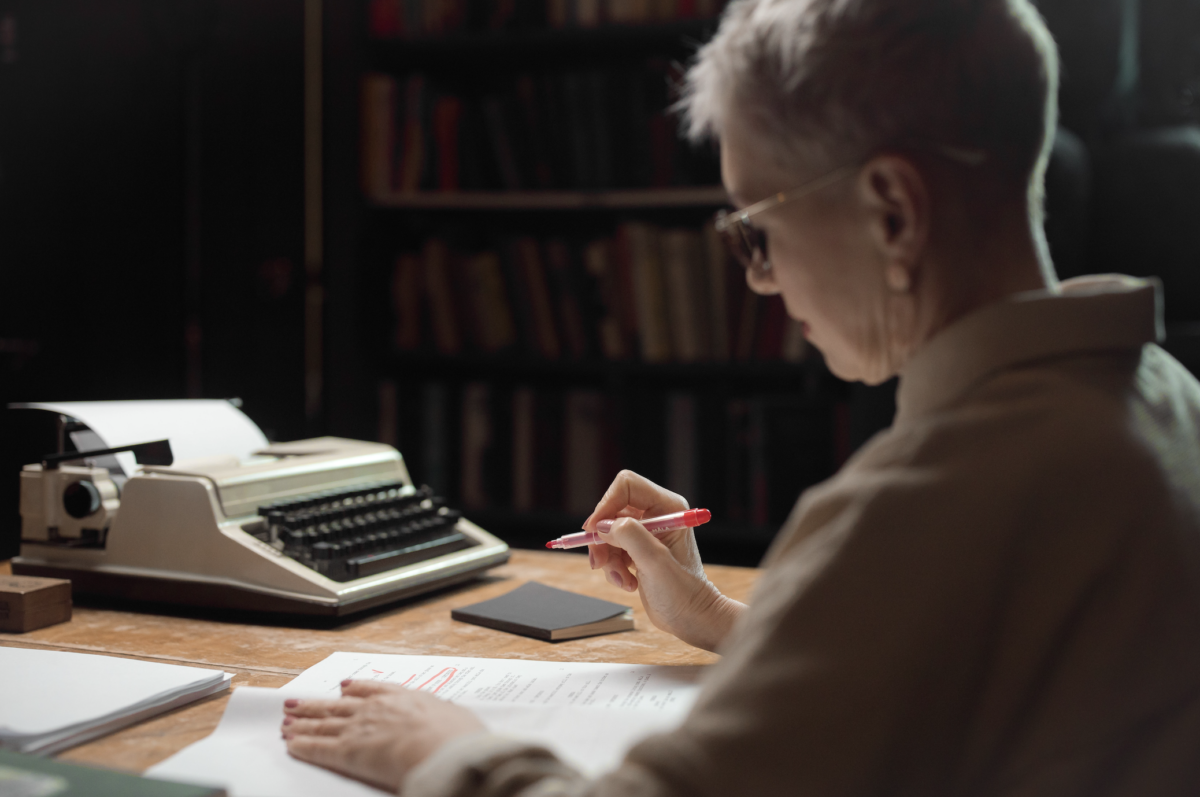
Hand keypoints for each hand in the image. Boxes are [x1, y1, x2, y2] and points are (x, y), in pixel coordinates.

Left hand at [282, 680, 483, 791]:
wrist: (446, 750)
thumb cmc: (459, 738)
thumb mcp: (458, 719)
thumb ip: (446, 718)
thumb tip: (453, 720)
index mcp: (404, 698)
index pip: (373, 690)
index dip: (355, 690)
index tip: (344, 688)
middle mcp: (378, 709)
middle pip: (339, 706)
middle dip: (316, 705)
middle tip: (298, 702)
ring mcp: (361, 728)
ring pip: (324, 724)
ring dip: (303, 723)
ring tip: (287, 721)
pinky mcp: (349, 752)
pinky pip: (319, 747)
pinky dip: (303, 745)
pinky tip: (291, 744)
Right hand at [584, 471, 744, 651]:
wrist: (691, 619)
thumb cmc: (682, 591)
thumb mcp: (655, 562)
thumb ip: (630, 537)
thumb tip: (602, 526)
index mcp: (668, 506)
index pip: (626, 486)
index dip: (606, 504)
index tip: (592, 530)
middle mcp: (657, 514)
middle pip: (612, 510)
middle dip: (603, 539)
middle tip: (601, 562)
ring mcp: (646, 532)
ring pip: (607, 532)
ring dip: (608, 558)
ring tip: (623, 579)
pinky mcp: (636, 549)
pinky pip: (611, 549)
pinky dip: (612, 567)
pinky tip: (628, 583)